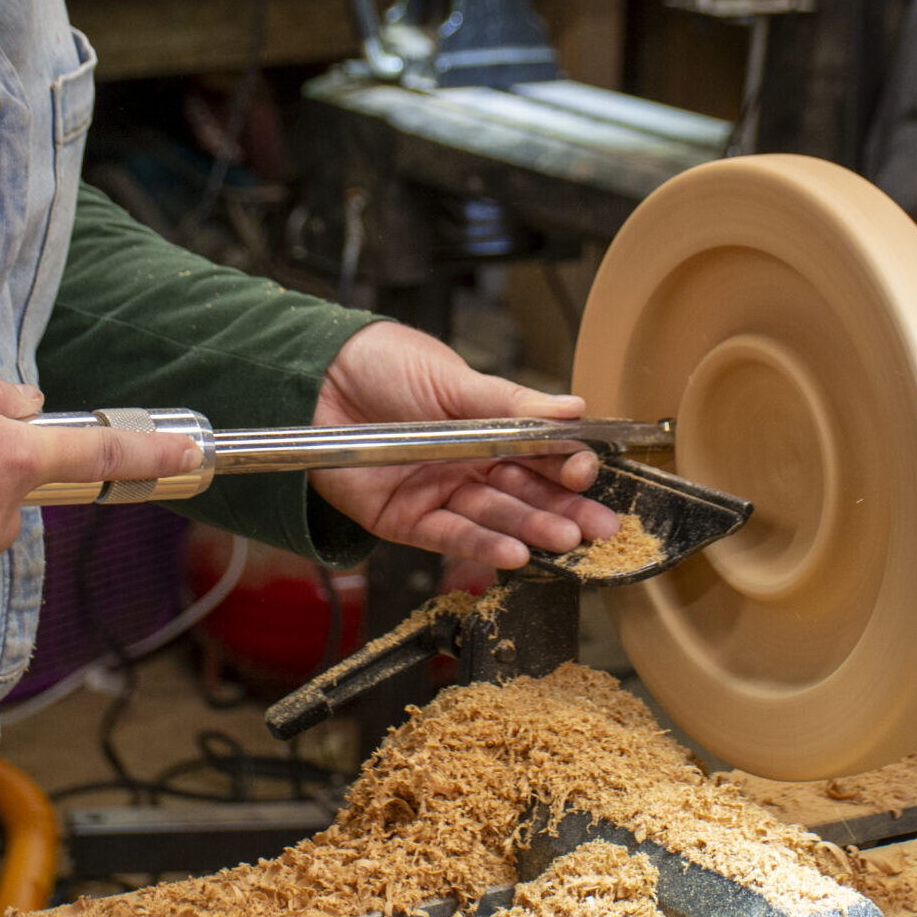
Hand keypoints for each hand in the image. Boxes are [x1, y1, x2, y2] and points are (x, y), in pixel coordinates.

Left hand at [306, 322, 617, 571]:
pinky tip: (515, 553)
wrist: (314, 378)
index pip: (540, 451)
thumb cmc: (382, 364)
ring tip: (566, 543)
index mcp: (486, 425)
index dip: (567, 464)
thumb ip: (510, 402)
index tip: (589, 472)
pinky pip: (449, 537)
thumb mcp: (450, 377)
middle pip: (526, 491)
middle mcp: (467, 463)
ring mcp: (437, 492)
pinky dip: (482, 546)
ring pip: (495, 517)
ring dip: (532, 531)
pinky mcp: (403, 518)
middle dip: (566, 510)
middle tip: (602, 528)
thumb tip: (573, 408)